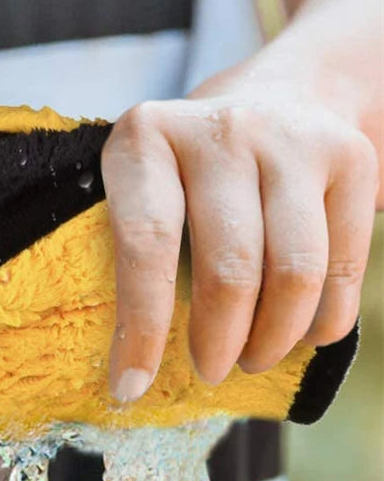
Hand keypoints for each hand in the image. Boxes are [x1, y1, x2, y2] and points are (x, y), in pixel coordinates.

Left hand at [101, 73, 378, 401]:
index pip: (146, 245)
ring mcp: (292, 140)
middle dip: (217, 343)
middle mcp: (220, 131)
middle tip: (207, 371)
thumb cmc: (188, 169)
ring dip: (272, 339)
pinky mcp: (350, 158)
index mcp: (146, 139)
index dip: (142, 328)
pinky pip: (344, 265)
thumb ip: (132, 252)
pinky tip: (300, 336)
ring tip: (252, 358)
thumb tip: (129, 365)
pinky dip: (322, 321)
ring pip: (293, 274)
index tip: (131, 388)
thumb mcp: (143, 188)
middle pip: (229, 269)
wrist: (281, 92)